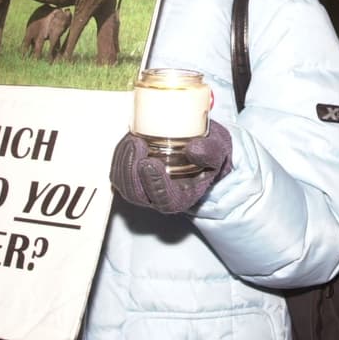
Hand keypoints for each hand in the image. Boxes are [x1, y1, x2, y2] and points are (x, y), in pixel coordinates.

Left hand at [110, 121, 232, 213]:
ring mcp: (143, 187)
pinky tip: (128, 140)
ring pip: (123, 183)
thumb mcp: (220, 149)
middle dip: (131, 170)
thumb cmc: (209, 151)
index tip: (151, 163)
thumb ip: (211, 151)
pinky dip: (120, 156)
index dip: (155, 184)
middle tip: (136, 144)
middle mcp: (159, 196)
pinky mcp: (132, 175)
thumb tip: (193, 149)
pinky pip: (118, 171)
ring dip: (123, 161)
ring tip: (132, 139)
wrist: (200, 147)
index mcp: (183, 196)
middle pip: (136, 194)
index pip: (164, 199)